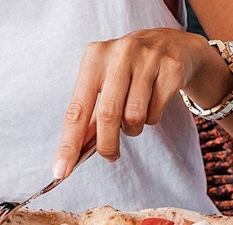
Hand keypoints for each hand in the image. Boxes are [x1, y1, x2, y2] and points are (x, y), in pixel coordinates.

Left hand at [53, 28, 229, 178]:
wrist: (171, 44)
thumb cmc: (128, 69)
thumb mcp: (105, 81)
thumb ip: (90, 113)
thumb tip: (76, 152)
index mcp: (95, 56)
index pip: (77, 108)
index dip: (68, 143)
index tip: (60, 171)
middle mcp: (120, 53)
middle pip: (107, 114)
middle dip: (107, 144)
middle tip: (110, 156)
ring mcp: (148, 59)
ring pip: (134, 116)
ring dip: (133, 128)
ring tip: (134, 118)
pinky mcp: (171, 70)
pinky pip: (155, 113)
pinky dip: (151, 119)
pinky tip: (152, 103)